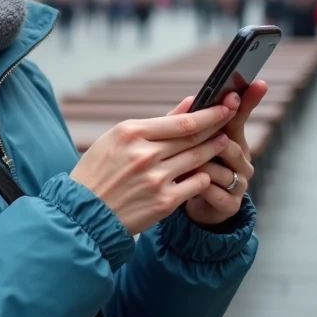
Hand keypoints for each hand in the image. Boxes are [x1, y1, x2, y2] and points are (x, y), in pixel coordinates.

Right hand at [71, 95, 239, 234]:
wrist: (84, 212)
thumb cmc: (99, 171)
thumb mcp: (118, 139)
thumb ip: (158, 123)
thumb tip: (190, 103)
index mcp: (130, 133)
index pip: (182, 121)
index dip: (209, 113)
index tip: (225, 106)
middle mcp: (144, 154)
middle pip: (193, 137)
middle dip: (218, 126)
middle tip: (231, 119)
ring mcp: (155, 179)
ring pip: (198, 159)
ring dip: (214, 149)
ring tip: (222, 143)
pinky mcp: (163, 202)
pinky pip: (196, 184)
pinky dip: (204, 176)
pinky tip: (206, 172)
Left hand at [181, 80, 266, 225]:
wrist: (194, 206)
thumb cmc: (191, 168)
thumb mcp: (186, 143)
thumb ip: (187, 124)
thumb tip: (192, 98)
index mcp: (232, 140)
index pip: (240, 116)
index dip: (248, 100)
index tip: (257, 82)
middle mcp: (242, 160)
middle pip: (230, 144)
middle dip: (211, 142)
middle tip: (195, 138)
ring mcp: (239, 182)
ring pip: (222, 168)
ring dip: (201, 166)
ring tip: (183, 165)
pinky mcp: (230, 204)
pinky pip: (215, 191)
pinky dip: (200, 187)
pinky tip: (189, 185)